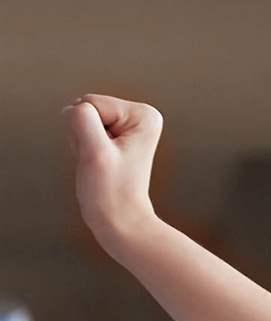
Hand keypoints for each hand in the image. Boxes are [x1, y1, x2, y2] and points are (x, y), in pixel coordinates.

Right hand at [65, 94, 164, 251]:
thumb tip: (76, 107)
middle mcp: (140, 115)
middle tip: (100, 160)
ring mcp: (127, 125)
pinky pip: (80, 130)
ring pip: (79, 119)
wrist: (118, 218)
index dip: (88, 131)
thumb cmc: (112, 191)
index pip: (89, 102)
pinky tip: (97, 162)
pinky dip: (82, 146)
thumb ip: (82, 120)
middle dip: (84, 135)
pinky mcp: (115, 135)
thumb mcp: (95, 152)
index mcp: (144, 115)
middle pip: (85, 108)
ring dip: (82, 142)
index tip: (105, 154)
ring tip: (100, 162)